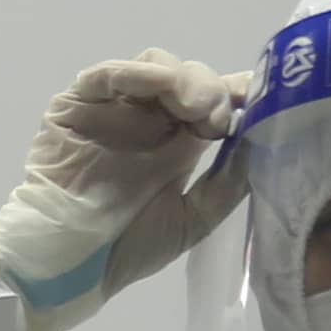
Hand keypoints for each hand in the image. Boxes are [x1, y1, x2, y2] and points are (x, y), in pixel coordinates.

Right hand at [0, 48, 251, 330]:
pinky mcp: (77, 105)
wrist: (69, 264)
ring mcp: (113, 109)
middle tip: (216, 118)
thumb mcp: (192, 220)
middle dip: (212, 90)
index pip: (213, 101)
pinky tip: (157, 85)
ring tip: (193, 108)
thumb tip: (262, 143)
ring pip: (154, 66)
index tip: (259, 97)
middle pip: (189, 78)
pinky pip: (106, 75)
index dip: (237, 92)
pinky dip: (135, 72)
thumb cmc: (126, 248)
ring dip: (180, 79)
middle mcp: (148, 119)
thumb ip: (227, 183)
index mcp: (177, 142)